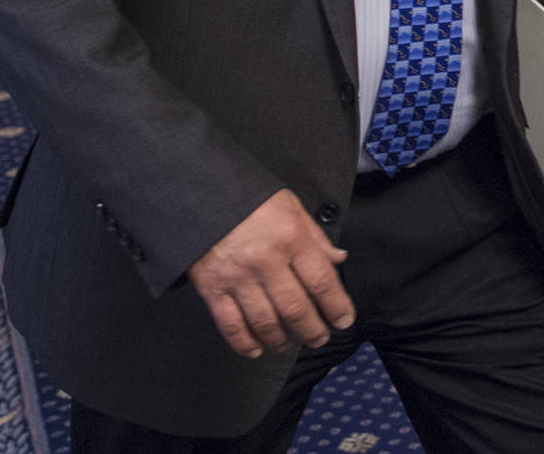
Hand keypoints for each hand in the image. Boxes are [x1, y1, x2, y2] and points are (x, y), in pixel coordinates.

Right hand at [186, 190, 352, 358]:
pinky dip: (245, 342)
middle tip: (320, 339)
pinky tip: (256, 349)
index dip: (336, 306)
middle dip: (312, 330)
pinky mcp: (211, 288)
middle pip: (295, 308)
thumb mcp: (291, 206)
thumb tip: (339, 259)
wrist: (199, 194)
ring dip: (282, 340)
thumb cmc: (250, 198)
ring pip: (265, 322)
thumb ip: (315, 236)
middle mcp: (266, 261)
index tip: (344, 321)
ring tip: (291, 344)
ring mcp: (237, 277)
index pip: (321, 281)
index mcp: (290, 238)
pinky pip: (231, 324)